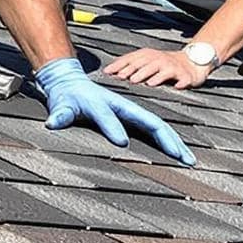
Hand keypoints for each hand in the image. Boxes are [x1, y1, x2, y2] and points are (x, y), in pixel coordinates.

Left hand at [34, 56, 194, 164]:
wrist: (71, 83)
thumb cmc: (67, 96)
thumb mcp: (62, 104)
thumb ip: (60, 114)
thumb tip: (54, 122)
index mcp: (106, 104)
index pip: (115, 117)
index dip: (115, 128)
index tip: (124, 143)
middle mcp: (124, 107)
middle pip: (152, 122)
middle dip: (169, 140)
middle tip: (185, 159)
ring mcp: (130, 113)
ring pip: (158, 127)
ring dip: (174, 143)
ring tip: (189, 160)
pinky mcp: (132, 120)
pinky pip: (153, 131)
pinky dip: (167, 142)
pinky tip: (177, 154)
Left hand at [102, 45, 214, 89]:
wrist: (192, 62)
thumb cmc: (165, 64)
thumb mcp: (148, 61)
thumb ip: (132, 66)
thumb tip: (110, 72)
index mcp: (148, 56)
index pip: (131, 59)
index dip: (120, 65)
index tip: (108, 72)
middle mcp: (159, 59)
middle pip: (145, 63)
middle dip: (134, 70)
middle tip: (124, 77)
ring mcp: (172, 66)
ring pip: (161, 70)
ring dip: (154, 76)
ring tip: (147, 83)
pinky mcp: (185, 75)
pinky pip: (182, 79)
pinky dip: (180, 83)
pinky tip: (176, 87)